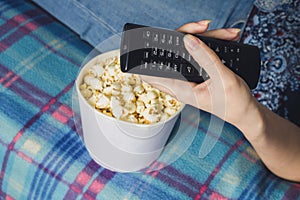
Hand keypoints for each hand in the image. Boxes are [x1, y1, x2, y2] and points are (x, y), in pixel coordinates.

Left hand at [140, 20, 256, 134]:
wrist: (247, 112)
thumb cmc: (235, 103)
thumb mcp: (222, 79)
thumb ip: (205, 59)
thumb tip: (188, 41)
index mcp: (182, 89)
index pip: (154, 74)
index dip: (145, 61)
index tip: (140, 46)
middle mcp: (183, 84)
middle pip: (173, 55)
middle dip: (187, 36)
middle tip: (203, 27)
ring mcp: (191, 79)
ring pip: (189, 52)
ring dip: (206, 39)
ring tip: (226, 34)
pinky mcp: (199, 75)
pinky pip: (200, 56)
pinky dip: (211, 46)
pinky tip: (224, 40)